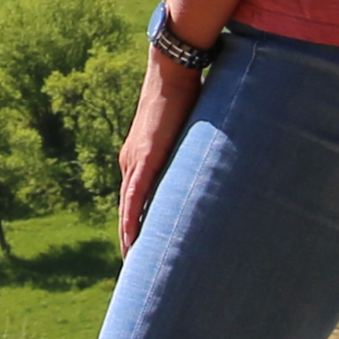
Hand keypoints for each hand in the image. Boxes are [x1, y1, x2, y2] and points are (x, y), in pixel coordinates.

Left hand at [114, 55, 204, 251]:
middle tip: (134, 266)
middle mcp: (130, 162)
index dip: (135, 222)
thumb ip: (192, 152)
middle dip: (130, 236)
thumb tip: (211, 165)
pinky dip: (132, 219)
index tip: (138, 246)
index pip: (134, 198)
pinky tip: (132, 240)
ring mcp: (134, 161)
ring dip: (129, 235)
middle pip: (127, 208)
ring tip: (132, 262)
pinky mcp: (144, 159)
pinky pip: (134, 197)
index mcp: (138, 157)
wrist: (172, 72)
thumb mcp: (188, 133)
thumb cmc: (184, 95)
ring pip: (127, 207)